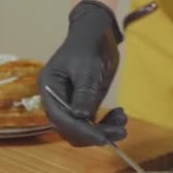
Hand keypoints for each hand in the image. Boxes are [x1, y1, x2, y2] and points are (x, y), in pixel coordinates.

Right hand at [38, 0, 126, 145]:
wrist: (97, 33)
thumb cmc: (89, 45)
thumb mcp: (88, 68)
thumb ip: (84, 93)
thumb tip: (81, 118)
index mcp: (50, 88)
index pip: (61, 118)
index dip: (81, 131)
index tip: (103, 138)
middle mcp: (56, 100)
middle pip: (70, 129)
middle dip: (95, 134)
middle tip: (121, 131)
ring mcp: (70, 104)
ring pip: (82, 129)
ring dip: (103, 130)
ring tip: (123, 120)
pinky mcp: (83, 105)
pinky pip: (92, 123)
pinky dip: (106, 123)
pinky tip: (120, 114)